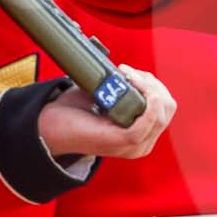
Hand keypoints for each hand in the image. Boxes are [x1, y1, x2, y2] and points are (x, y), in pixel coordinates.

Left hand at [36, 65, 175, 160]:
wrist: (48, 126)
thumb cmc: (75, 112)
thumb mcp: (106, 99)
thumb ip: (122, 89)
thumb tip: (129, 70)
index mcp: (141, 135)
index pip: (167, 108)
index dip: (155, 85)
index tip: (132, 72)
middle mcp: (142, 144)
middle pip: (168, 108)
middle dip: (153, 84)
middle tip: (128, 72)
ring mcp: (135, 145)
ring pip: (162, 113)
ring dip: (149, 87)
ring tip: (127, 76)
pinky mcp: (125, 142)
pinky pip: (150, 121)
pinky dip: (149, 101)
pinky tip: (137, 87)